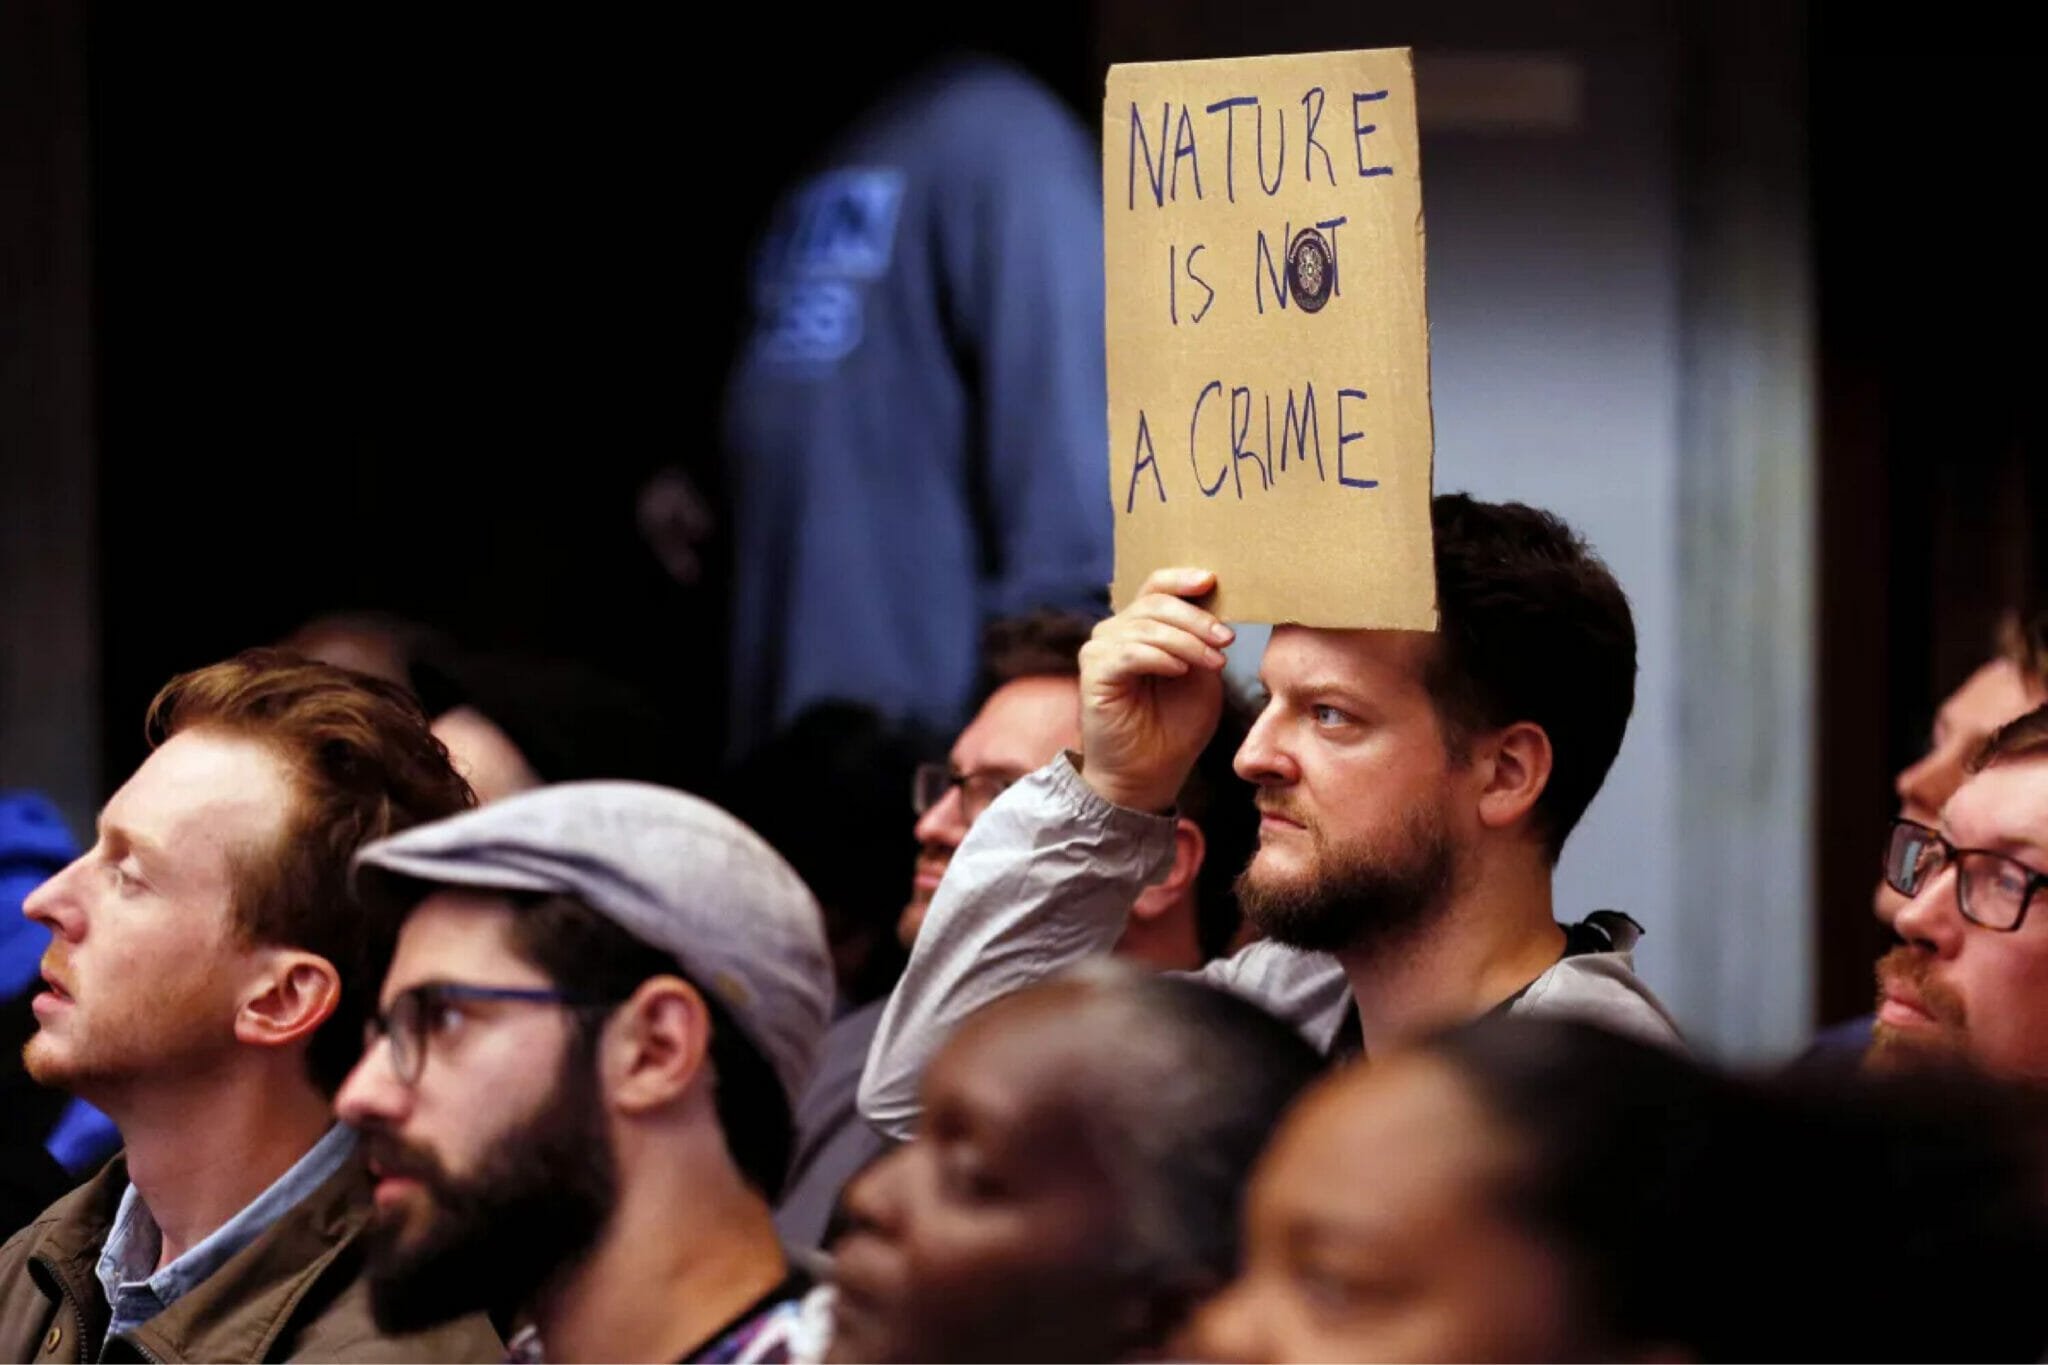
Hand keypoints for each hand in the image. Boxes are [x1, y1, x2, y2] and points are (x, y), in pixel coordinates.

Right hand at [1076, 568, 1233, 811]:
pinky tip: (1179, 670)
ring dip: (1187, 642)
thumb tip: (1217, 607)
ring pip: (1146, 627)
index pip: (1156, 586)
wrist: (1150, 773)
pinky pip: (1129, 652)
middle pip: (1156, 603)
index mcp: (1141, 626)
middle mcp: (1115, 631)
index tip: (1212, 581)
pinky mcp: (1093, 673)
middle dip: (1197, 619)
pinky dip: (1160, 657)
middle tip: (1226, 639)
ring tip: (1213, 662)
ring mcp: (1100, 650)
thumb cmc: (1176, 726)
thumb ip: (1204, 640)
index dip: (1182, 579)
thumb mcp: (1202, 674)